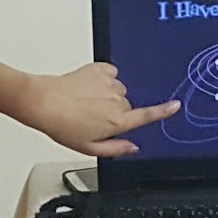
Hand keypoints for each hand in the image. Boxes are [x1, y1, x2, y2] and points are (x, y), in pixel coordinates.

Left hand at [17, 63, 178, 157]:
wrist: (41, 102)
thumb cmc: (61, 124)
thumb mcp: (88, 147)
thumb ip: (115, 148)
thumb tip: (133, 148)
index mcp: (117, 122)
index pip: (147, 116)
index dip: (163, 111)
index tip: (175, 106)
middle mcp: (117, 101)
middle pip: (127, 105)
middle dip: (115, 111)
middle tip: (93, 116)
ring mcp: (109, 84)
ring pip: (118, 90)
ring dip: (107, 95)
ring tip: (85, 101)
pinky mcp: (99, 69)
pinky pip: (110, 73)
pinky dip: (102, 78)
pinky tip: (87, 87)